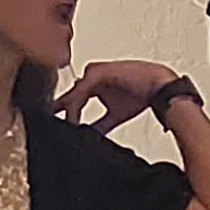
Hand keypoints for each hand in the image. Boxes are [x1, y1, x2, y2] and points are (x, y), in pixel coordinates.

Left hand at [56, 58, 184, 134]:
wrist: (159, 87)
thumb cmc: (141, 94)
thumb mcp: (115, 116)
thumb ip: (100, 125)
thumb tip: (88, 137)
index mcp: (94, 85)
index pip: (73, 99)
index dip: (63, 112)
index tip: (55, 125)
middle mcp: (91, 77)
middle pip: (70, 95)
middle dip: (60, 111)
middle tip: (50, 125)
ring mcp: (93, 72)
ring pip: (74, 93)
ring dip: (69, 110)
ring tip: (66, 126)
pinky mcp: (97, 71)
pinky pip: (82, 88)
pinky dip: (76, 103)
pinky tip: (73, 116)